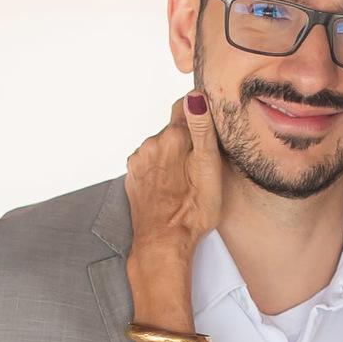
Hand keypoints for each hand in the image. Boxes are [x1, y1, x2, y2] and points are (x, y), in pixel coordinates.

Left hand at [125, 93, 222, 265]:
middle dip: (187, 140)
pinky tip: (172, 187)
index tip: (209, 131)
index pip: (186, 105)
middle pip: (173, 128)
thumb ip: (202, 128)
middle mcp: (151, 144)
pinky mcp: (133, 177)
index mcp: (172, 137)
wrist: (163, 244)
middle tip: (201, 164)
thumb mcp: (209, 168)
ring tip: (186, 180)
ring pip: (161, 146)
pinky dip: (160, 170)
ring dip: (173, 156)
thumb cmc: (191, 214)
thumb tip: (196, 97)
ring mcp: (139, 161)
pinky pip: (149, 163)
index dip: (200, 115)